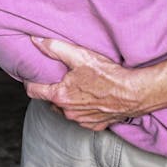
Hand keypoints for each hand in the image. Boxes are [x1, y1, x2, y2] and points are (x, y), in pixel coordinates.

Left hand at [24, 37, 145, 129]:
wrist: (134, 93)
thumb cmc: (108, 75)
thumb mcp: (80, 56)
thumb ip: (55, 48)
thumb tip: (35, 40)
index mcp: (60, 95)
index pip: (33, 90)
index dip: (32, 81)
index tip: (35, 74)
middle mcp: (68, 112)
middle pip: (50, 100)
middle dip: (53, 90)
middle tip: (62, 77)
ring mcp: (81, 121)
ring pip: (66, 110)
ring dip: (68, 100)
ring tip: (79, 87)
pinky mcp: (94, 125)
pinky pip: (82, 118)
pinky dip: (83, 109)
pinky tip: (92, 98)